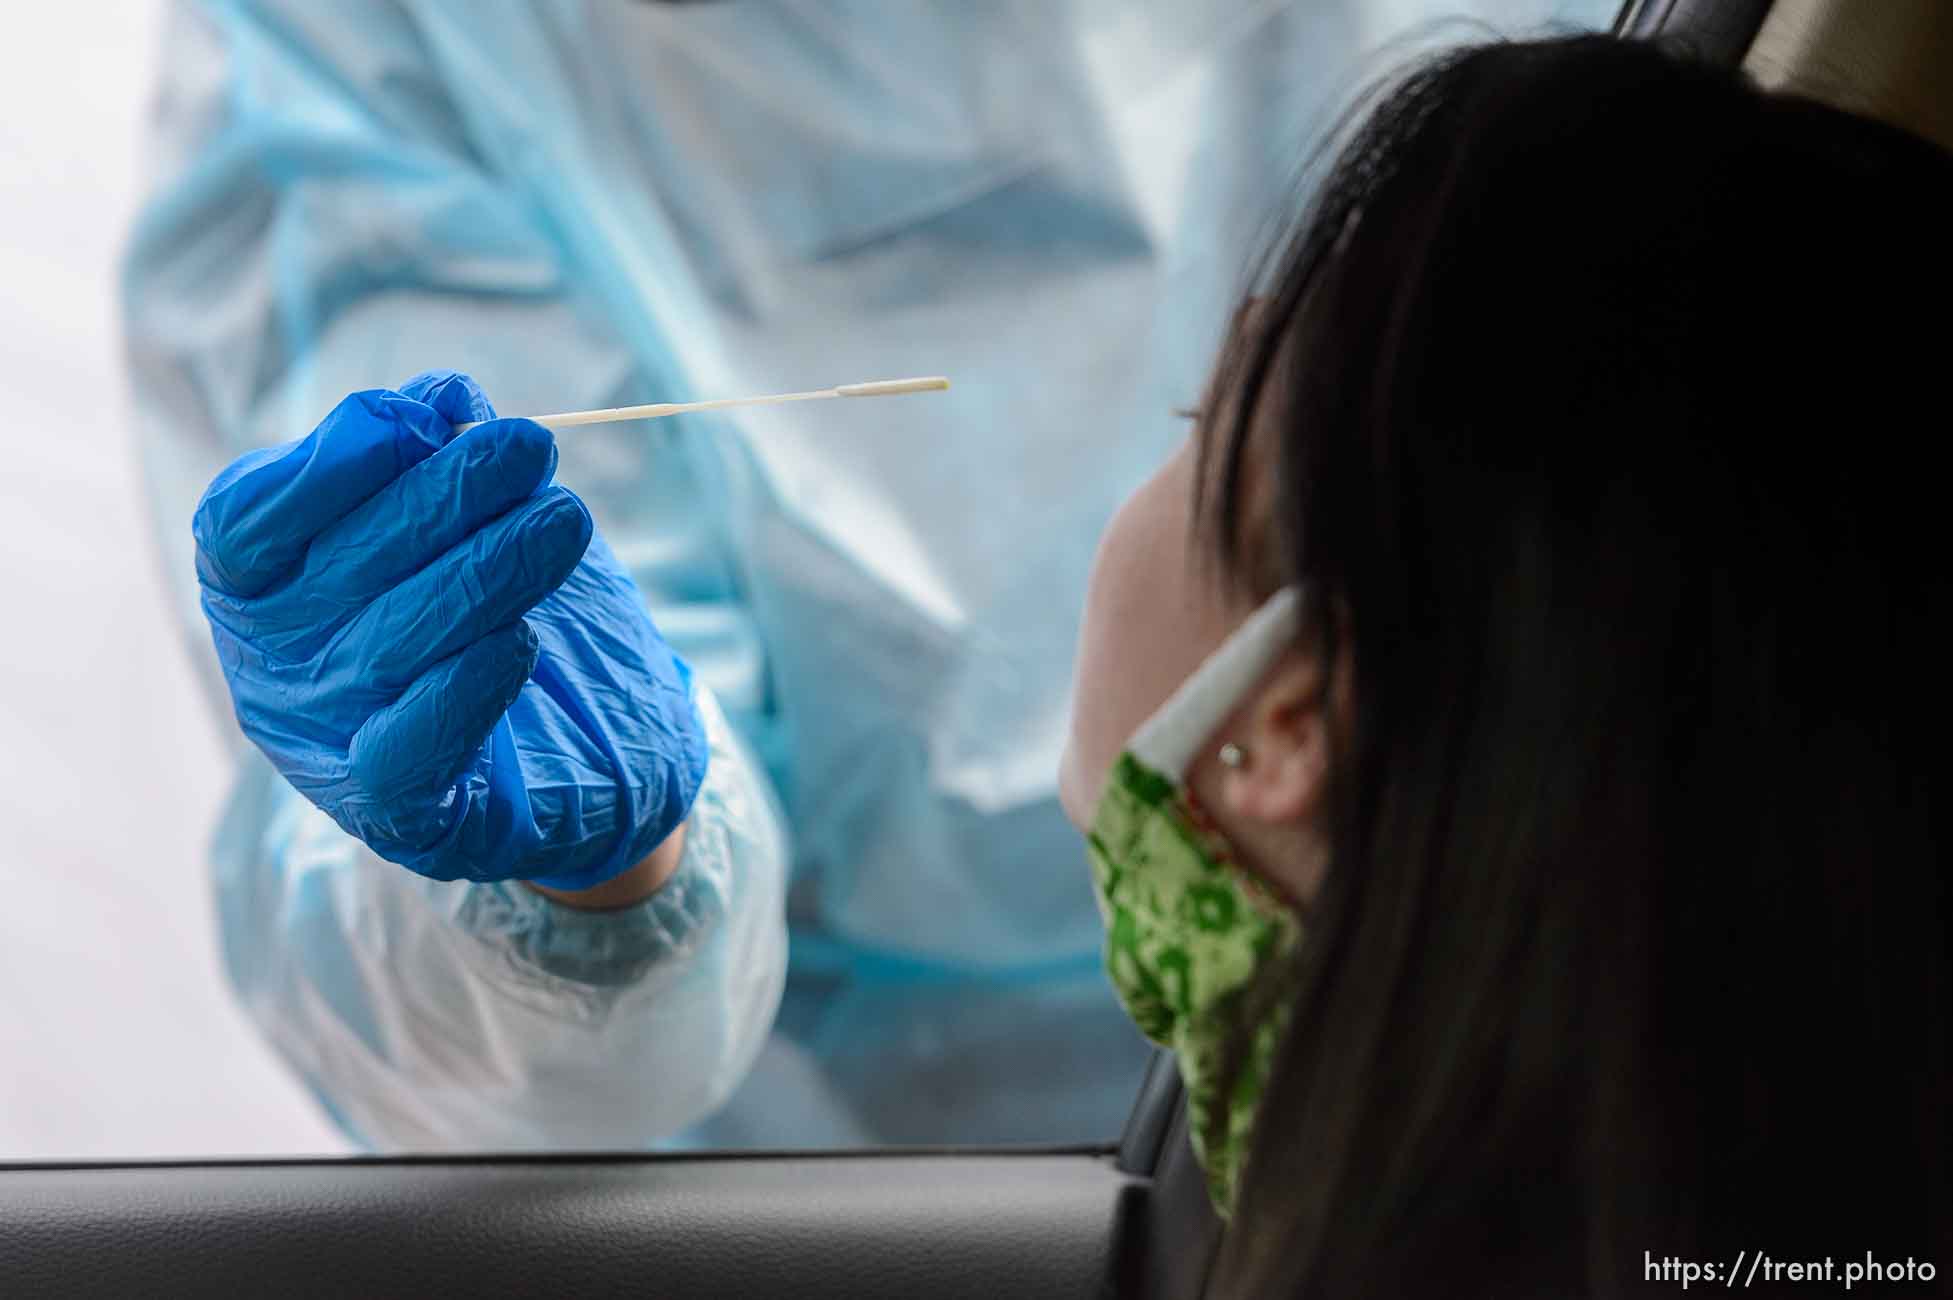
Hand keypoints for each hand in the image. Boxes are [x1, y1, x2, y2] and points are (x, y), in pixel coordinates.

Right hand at [193, 370, 706, 889]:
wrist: (567, 748)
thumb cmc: (486, 609)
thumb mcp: (460, 520)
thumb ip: (437, 461)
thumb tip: (445, 399)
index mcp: (259, 586)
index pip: (249, 522)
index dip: (328, 464)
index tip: (420, 418)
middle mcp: (275, 668)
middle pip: (341, 572)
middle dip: (444, 498)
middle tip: (530, 446)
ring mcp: (330, 745)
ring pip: (394, 647)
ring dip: (486, 572)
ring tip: (563, 519)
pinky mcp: (402, 813)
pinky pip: (411, 752)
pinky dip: (462, 692)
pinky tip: (519, 641)